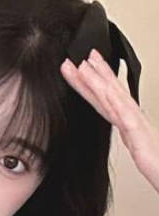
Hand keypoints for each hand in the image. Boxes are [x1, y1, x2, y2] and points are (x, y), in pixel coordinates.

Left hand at [60, 48, 158, 193]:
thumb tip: (129, 132)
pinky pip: (125, 117)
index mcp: (130, 124)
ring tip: (84, 65)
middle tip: (76, 58)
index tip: (83, 69)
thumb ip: (134, 140)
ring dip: (98, 81)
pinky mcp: (140, 137)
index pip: (108, 101)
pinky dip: (115, 102)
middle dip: (91, 76)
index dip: (95, 84)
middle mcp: (132, 121)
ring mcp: (136, 127)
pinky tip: (106, 91)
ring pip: (114, 100)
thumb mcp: (142, 152)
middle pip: (109, 95)